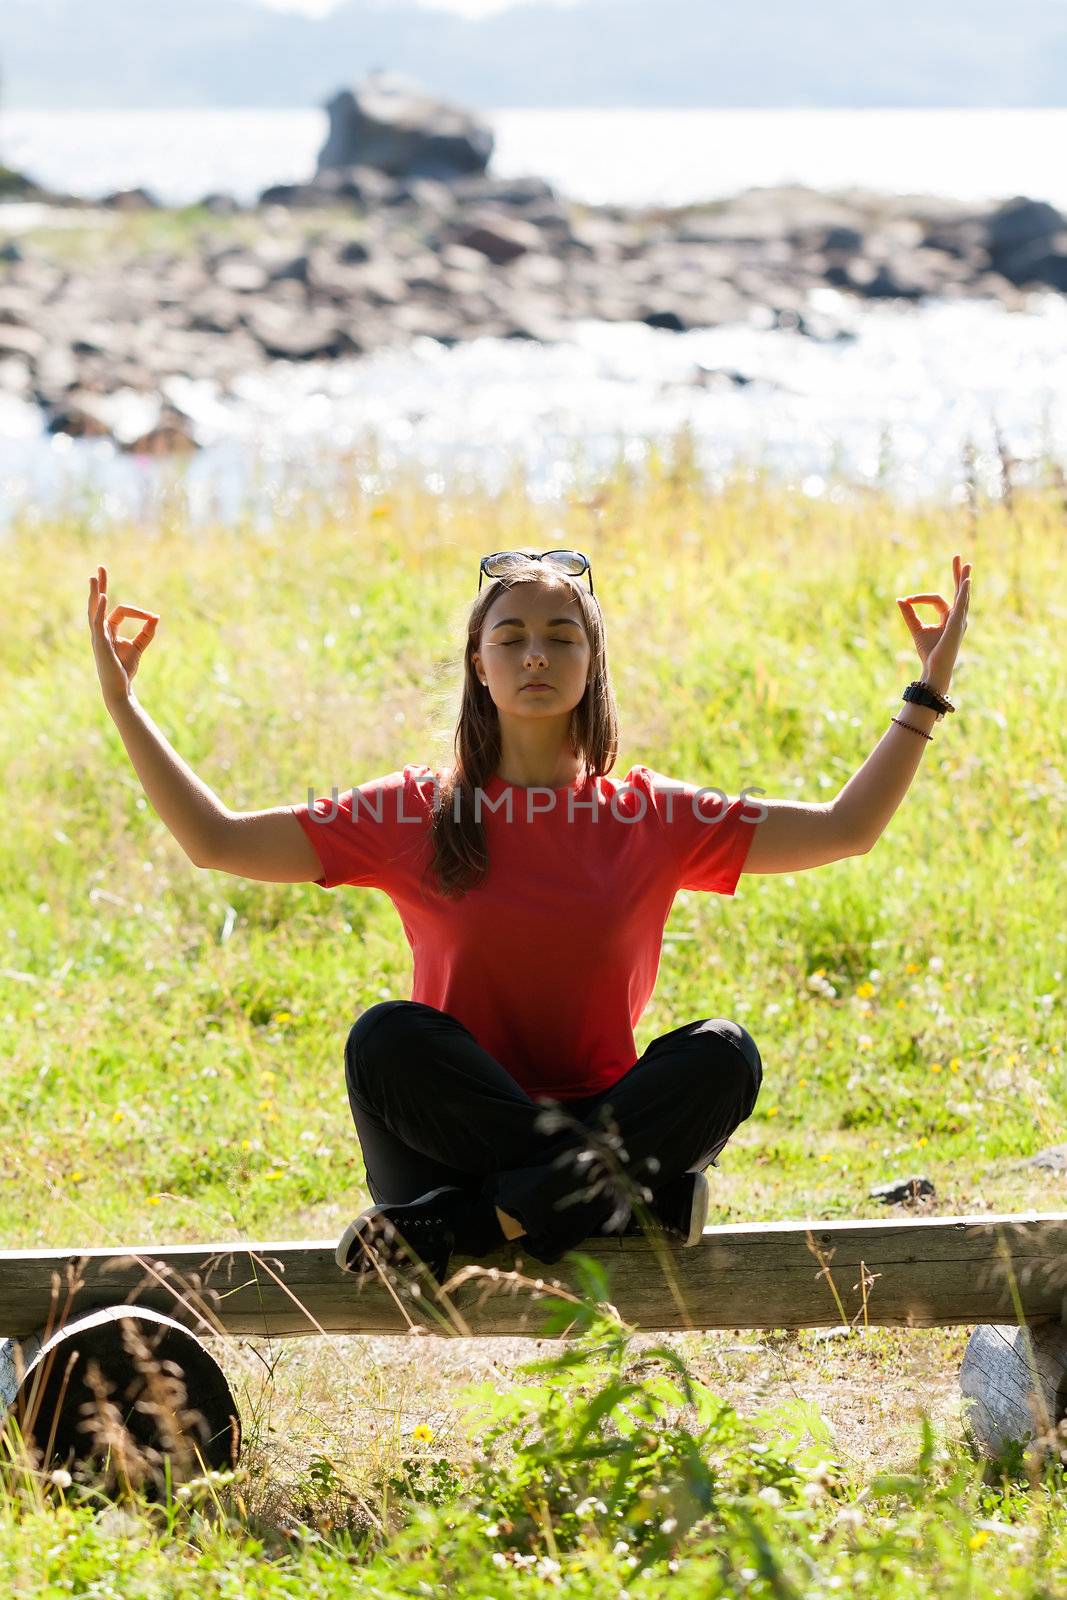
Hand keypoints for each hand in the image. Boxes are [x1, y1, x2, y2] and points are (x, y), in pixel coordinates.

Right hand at [87, 565, 158, 709]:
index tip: (152, 618)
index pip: (119, 612)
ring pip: (94, 610)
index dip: (137, 612)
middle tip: (100, 569)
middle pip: (98, 603)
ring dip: (96, 593)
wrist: (120, 688)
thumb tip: (156, 616)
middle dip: (100, 586)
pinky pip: (98, 623)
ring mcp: (98, 636)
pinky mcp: (100, 643)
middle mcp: (100, 631)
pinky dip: (100, 610)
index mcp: (108, 631)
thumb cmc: (125, 669)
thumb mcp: (138, 647)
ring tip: (95, 577)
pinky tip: (104, 598)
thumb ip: (147, 632)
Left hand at [896, 554, 971, 692]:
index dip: (920, 598)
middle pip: (958, 591)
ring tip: (966, 564)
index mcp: (948, 617)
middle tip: (958, 557)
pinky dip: (964, 592)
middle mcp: (957, 617)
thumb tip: (900, 599)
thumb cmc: (929, 652)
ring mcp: (960, 620)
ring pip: (963, 595)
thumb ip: (909, 614)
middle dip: (958, 574)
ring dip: (964, 578)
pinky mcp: (957, 625)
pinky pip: (962, 605)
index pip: (937, 599)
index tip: (906, 600)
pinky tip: (966, 581)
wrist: (934, 668)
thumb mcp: (916, 629)